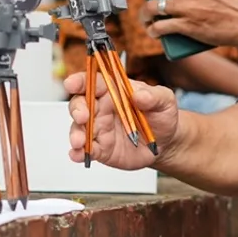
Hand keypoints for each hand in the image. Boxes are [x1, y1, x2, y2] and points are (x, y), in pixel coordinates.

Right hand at [64, 71, 178, 170]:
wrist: (166, 142)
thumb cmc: (161, 115)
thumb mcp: (165, 100)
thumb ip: (154, 96)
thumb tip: (140, 95)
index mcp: (113, 90)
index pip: (92, 82)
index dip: (79, 81)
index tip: (71, 84)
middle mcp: (101, 108)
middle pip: (80, 104)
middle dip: (77, 109)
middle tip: (82, 116)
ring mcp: (99, 129)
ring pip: (79, 128)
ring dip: (76, 134)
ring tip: (79, 141)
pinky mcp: (101, 149)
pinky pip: (87, 150)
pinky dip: (78, 153)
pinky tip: (78, 155)